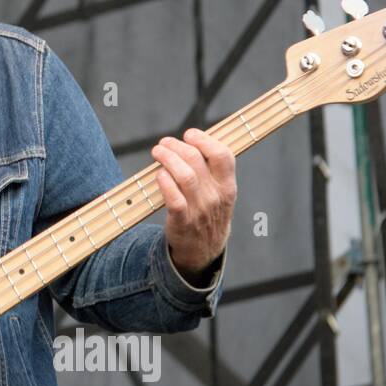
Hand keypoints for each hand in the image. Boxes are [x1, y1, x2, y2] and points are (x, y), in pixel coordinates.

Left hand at [151, 128, 235, 278]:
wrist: (204, 251)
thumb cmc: (208, 215)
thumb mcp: (221, 194)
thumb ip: (213, 171)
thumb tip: (193, 143)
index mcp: (227, 186)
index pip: (223, 155)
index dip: (205, 140)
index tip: (189, 134)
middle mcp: (216, 196)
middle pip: (196, 160)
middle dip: (176, 146)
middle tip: (164, 143)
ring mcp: (199, 209)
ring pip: (184, 175)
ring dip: (167, 158)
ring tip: (157, 152)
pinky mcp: (182, 221)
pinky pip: (173, 198)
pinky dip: (164, 182)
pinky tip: (158, 174)